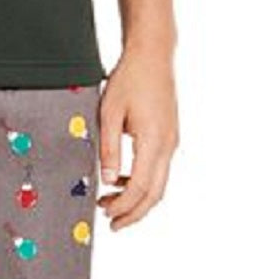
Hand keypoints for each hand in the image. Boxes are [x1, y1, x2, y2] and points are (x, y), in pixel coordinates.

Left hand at [97, 46, 178, 229]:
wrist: (153, 54)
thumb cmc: (130, 79)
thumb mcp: (109, 114)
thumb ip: (108, 150)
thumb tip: (108, 180)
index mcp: (154, 140)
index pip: (141, 187)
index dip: (123, 206)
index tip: (106, 214)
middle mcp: (168, 145)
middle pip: (155, 194)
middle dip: (134, 213)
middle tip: (112, 223)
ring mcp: (171, 142)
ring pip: (159, 184)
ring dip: (137, 200)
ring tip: (111, 204)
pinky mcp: (169, 137)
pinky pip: (158, 170)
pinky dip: (142, 184)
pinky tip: (121, 182)